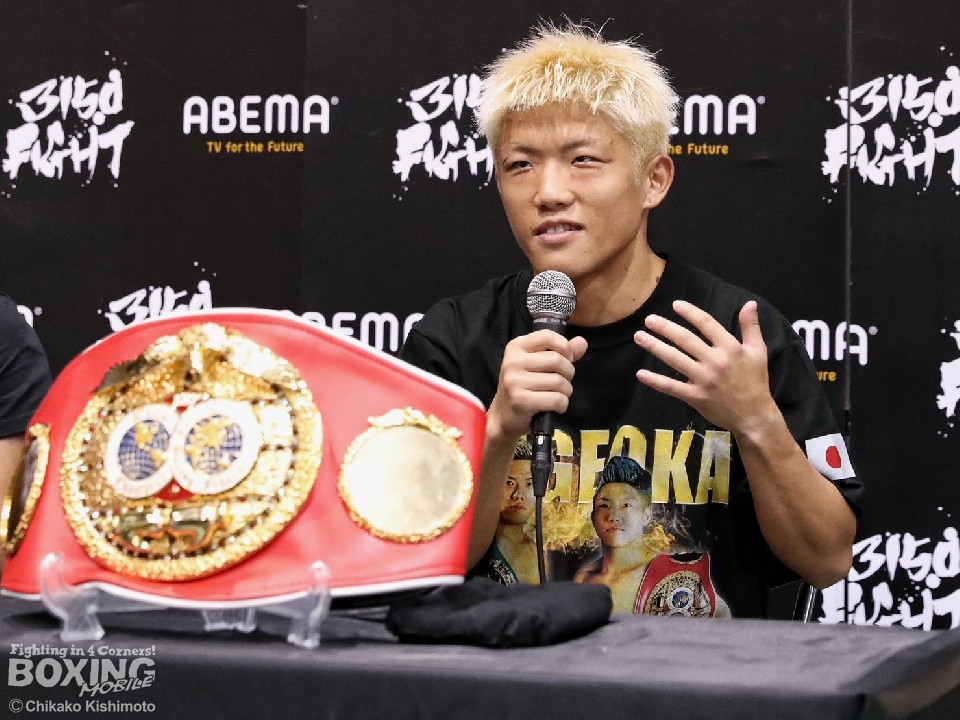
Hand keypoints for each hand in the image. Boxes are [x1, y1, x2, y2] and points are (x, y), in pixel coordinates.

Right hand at [487, 330, 587, 441]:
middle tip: (562, 382)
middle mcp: (513, 361)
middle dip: (568, 373)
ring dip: (566, 391)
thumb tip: (582, 342)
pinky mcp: (520, 400)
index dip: (564, 347)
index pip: (547, 336)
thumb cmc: (524, 387)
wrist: (504, 416)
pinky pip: (556, 399)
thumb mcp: (538, 365)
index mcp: (516, 347)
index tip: (566, 359)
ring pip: (559, 381)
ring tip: (558, 395)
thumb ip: (561, 352)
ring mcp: (515, 381)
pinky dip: (562, 404)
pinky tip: (555, 407)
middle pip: (557, 359)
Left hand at [633, 300, 776, 435]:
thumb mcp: (758, 351)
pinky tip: (640, 374)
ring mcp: (704, 380)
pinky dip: (655, 380)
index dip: (690, 312)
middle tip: (649, 319)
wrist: (754, 415)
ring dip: (655, 347)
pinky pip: (671, 387)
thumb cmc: (755, 381)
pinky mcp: (695, 397)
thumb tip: (749, 303)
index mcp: (730, 348)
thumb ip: (751, 327)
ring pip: (675, 359)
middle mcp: (715, 361)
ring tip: (639, 337)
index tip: (675, 304)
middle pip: (685, 339)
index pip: (706, 324)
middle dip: (665, 327)